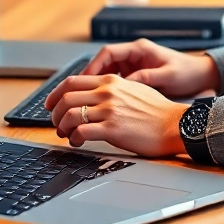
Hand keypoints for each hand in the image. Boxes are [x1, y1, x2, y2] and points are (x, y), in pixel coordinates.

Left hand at [45, 74, 188, 155]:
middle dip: (55, 114)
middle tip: (58, 124)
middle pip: (66, 98)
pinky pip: (80, 133)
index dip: (55, 94)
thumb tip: (95, 93)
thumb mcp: (134, 88)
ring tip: (67, 135)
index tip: (50, 105)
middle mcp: (108, 92)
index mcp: (112, 81)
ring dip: (62, 127)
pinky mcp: (112, 129)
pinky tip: (78, 143)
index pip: (72, 81)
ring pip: (70, 115)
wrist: (173, 124)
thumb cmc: (156, 110)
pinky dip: (73, 139)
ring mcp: (109, 109)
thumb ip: (113, 88)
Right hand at [79, 39, 220, 97]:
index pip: (108, 53)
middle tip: (75, 96)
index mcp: (139, 50)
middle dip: (87, 79)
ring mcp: (134, 67)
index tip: (84, 81)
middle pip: (102, 64)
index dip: (92, 66)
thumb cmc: (187, 73)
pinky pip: (114, 85)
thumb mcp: (168, 75)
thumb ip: (147, 78)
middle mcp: (134, 56)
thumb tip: (125, 84)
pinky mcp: (136, 79)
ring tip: (81, 105)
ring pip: (105, 76)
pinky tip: (99, 107)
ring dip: (93, 88)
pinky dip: (105, 94)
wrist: (202, 78)